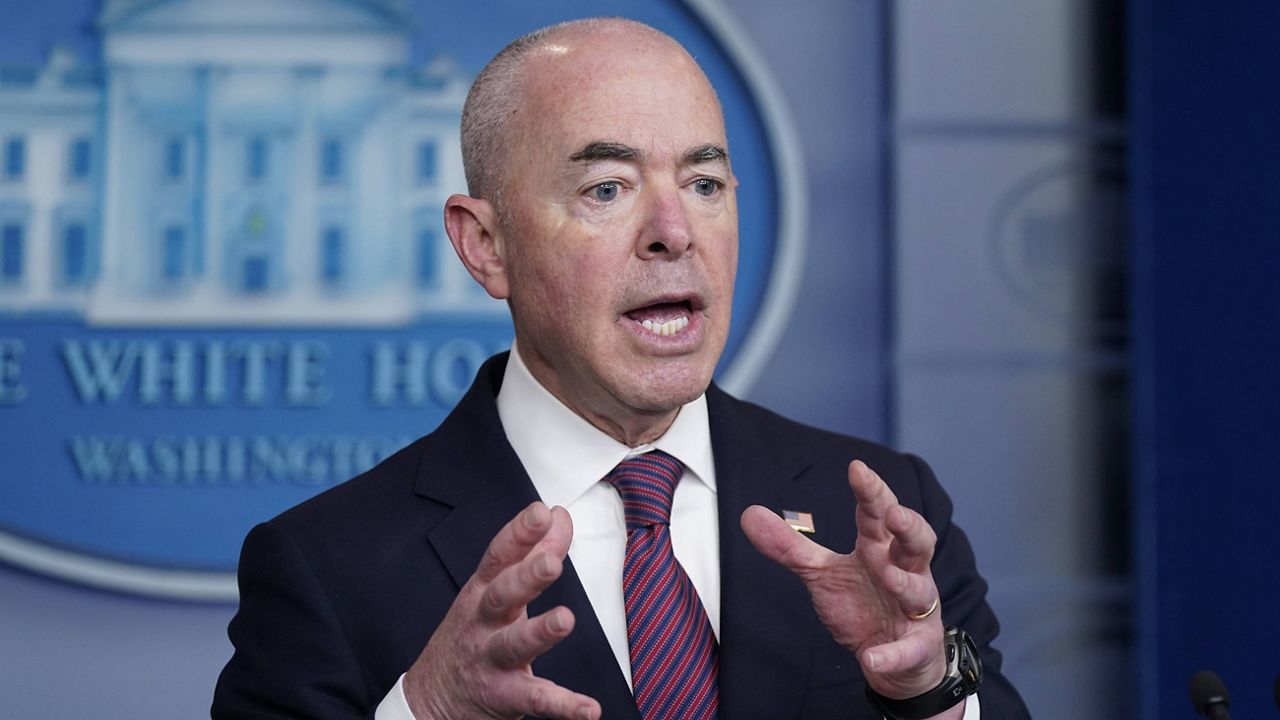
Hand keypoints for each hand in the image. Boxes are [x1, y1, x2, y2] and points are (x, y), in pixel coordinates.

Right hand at [403, 501, 600, 719]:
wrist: (433, 697)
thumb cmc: (472, 633)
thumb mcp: (495, 589)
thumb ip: (531, 552)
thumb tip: (558, 516)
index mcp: (483, 591)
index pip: (498, 557)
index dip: (519, 533)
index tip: (540, 512)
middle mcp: (483, 622)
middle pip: (501, 596)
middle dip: (524, 578)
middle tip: (550, 563)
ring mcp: (490, 660)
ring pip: (513, 645)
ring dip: (539, 632)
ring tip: (564, 620)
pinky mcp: (504, 696)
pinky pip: (535, 699)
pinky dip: (564, 705)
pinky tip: (588, 709)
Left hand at [740, 460, 949, 700]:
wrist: (894, 660)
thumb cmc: (864, 604)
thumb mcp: (822, 574)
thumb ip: (790, 547)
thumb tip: (748, 513)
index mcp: (879, 550)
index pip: (878, 515)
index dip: (871, 492)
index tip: (857, 468)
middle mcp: (903, 572)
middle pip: (917, 542)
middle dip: (909, 526)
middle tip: (892, 514)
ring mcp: (915, 609)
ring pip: (920, 590)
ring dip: (905, 582)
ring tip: (888, 576)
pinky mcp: (916, 646)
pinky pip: (909, 649)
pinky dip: (892, 654)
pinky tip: (872, 658)